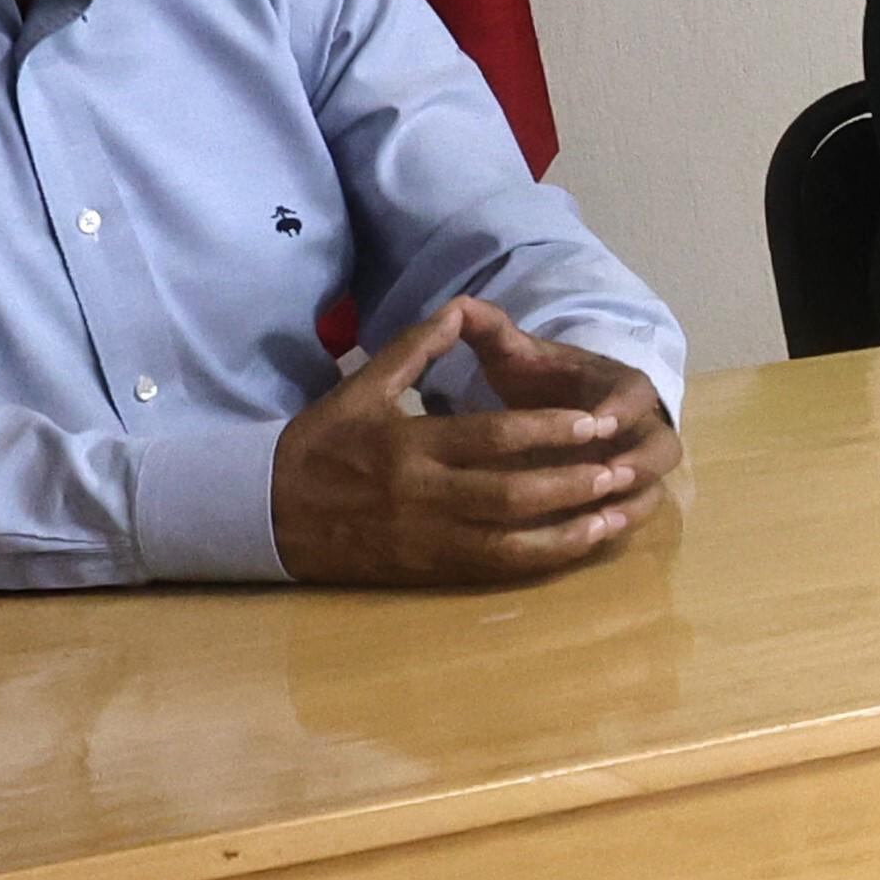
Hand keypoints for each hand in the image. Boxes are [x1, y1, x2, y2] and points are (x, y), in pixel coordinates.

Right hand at [269, 297, 674, 587]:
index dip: (549, 431)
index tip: (595, 424)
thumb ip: (413, 349)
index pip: (492, 437)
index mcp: (409, 444)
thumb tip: (458, 309)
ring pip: (510, 541)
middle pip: (511, 494)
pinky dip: (540, 560)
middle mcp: (422, 495)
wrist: (262, 511)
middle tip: (618, 469)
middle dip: (571, 483)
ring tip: (614, 512)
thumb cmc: (318, 443)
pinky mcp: (426, 570)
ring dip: (568, 529)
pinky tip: (576, 546)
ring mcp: (425, 538)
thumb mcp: (361, 387)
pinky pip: (493, 570)